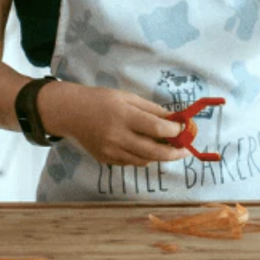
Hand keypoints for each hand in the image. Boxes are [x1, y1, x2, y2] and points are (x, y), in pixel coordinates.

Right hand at [49, 84, 188, 166]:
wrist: (72, 113)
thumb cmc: (102, 100)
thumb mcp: (128, 97)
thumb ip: (151, 109)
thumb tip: (174, 119)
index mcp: (124, 116)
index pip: (156, 128)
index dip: (174, 130)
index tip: (184, 128)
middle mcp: (118, 137)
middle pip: (154, 151)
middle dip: (175, 153)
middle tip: (187, 150)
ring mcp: (111, 152)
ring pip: (145, 160)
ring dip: (159, 155)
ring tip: (168, 146)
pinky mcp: (106, 160)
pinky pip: (132, 162)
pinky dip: (143, 156)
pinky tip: (145, 146)